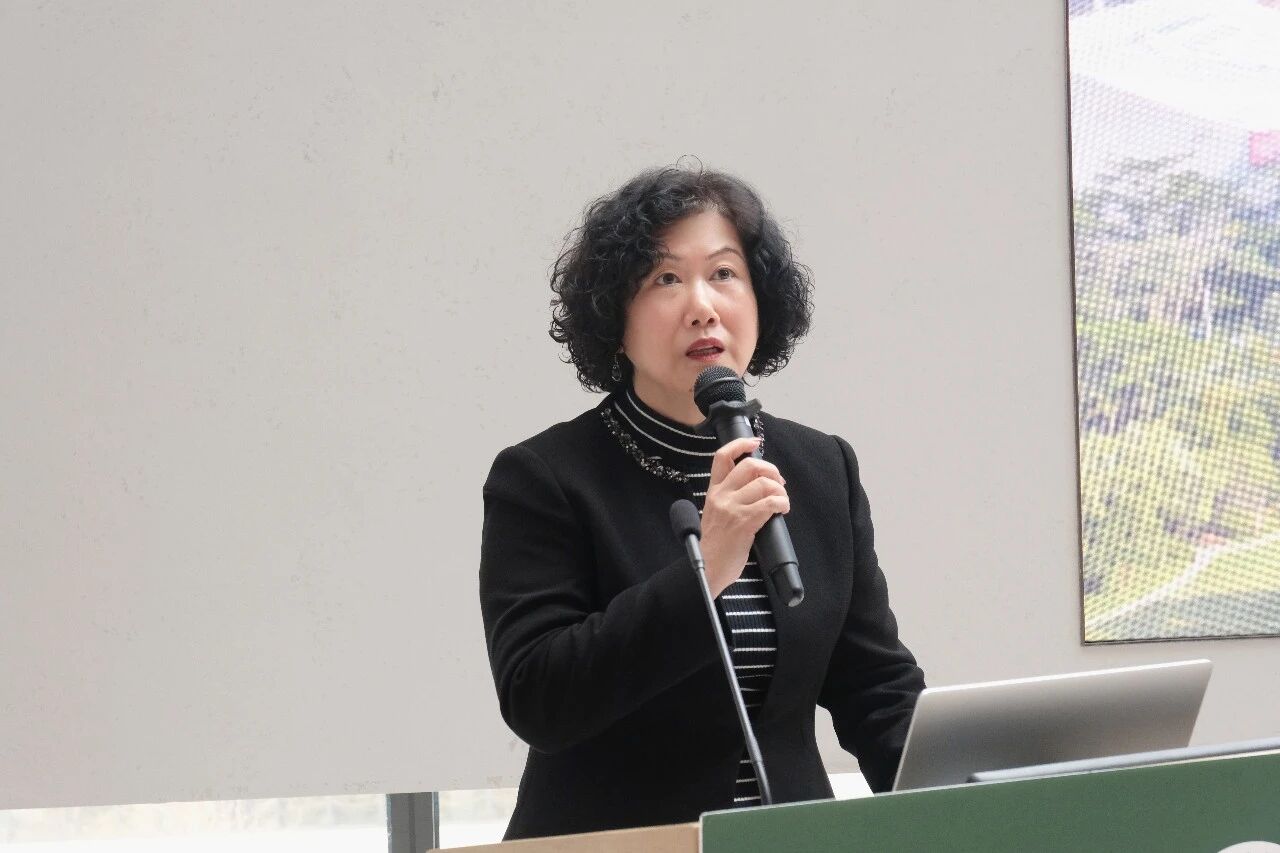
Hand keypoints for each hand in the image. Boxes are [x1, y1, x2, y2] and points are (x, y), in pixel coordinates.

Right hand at [699, 436, 789, 597]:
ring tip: (782, 500)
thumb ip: (730, 498)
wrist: (708, 568)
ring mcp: (732, 508)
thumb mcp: (716, 514)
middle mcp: (721, 496)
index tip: (755, 442)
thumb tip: (757, 486)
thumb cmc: (715, 545)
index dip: (740, 444)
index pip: (722, 457)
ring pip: (764, 484)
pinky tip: (782, 510)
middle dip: (771, 470)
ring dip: (780, 490)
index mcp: (713, 491)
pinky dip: (782, 503)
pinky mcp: (744, 522)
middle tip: (778, 482)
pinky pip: (770, 503)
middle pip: (750, 466)